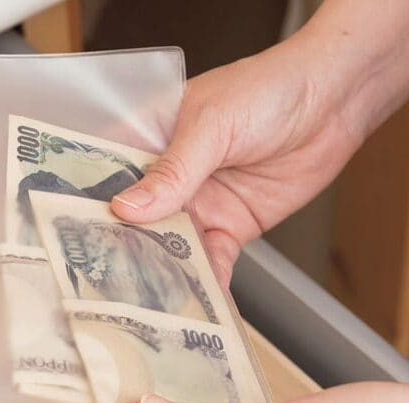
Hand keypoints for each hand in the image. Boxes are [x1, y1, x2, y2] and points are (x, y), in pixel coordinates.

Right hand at [112, 30, 364, 282]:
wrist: (335, 102)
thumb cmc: (269, 91)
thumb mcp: (213, 126)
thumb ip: (173, 171)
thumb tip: (127, 209)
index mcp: (150, 140)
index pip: (109, 177)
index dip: (89, 207)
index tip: (73, 239)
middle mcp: (168, 178)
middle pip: (137, 221)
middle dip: (125, 251)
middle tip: (104, 286)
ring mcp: (199, 205)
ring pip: (172, 246)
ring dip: (163, 272)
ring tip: (144, 304)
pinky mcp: (230, 227)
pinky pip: (213, 260)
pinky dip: (207, 283)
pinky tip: (197, 304)